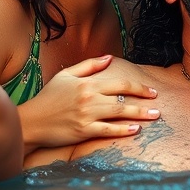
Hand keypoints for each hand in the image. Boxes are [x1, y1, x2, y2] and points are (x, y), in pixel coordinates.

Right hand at [18, 57, 159, 149]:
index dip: (138, 87)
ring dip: (139, 115)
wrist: (31, 120)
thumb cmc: (48, 97)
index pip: (119, 83)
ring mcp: (86, 115)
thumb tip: (109, 58)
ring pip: (119, 114)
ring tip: (154, 116)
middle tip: (158, 106)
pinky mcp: (83, 131)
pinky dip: (122, 130)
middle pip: (123, 99)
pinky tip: (135, 130)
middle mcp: (89, 98)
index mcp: (87, 84)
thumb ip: (89, 66)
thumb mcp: (66, 75)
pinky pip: (107, 130)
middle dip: (143, 101)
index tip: (151, 91)